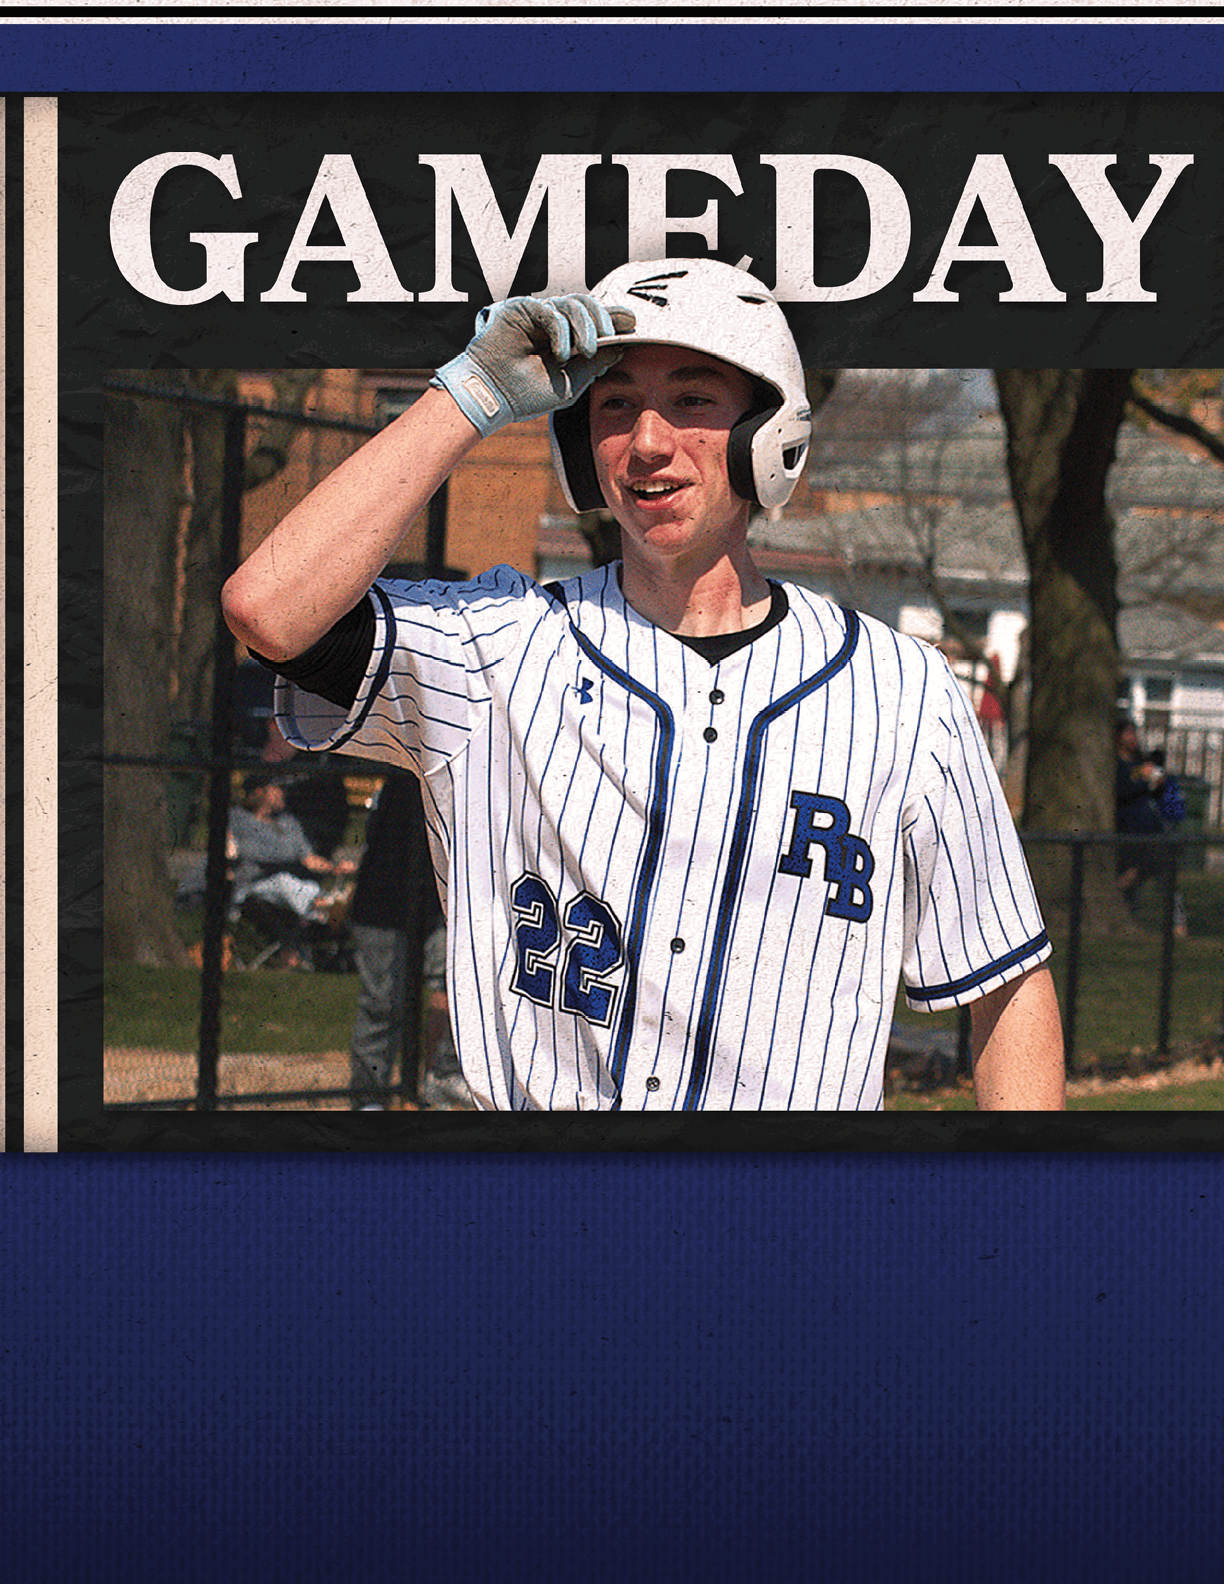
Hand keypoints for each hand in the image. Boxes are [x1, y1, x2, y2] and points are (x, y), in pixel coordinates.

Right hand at [431, 294, 634, 437]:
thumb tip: (621, 348)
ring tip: (586, 351)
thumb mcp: (570, 383)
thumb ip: (594, 365)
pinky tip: (560, 354)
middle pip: (587, 307)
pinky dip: (561, 331)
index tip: (634, 323)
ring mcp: (538, 315)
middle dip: (604, 320)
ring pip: (573, 305)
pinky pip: (551, 311)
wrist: (493, 396)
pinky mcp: (522, 309)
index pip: (593, 323)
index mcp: (565, 340)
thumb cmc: (526, 394)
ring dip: (585, 328)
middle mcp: (553, 324)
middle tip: (613, 336)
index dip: (613, 320)